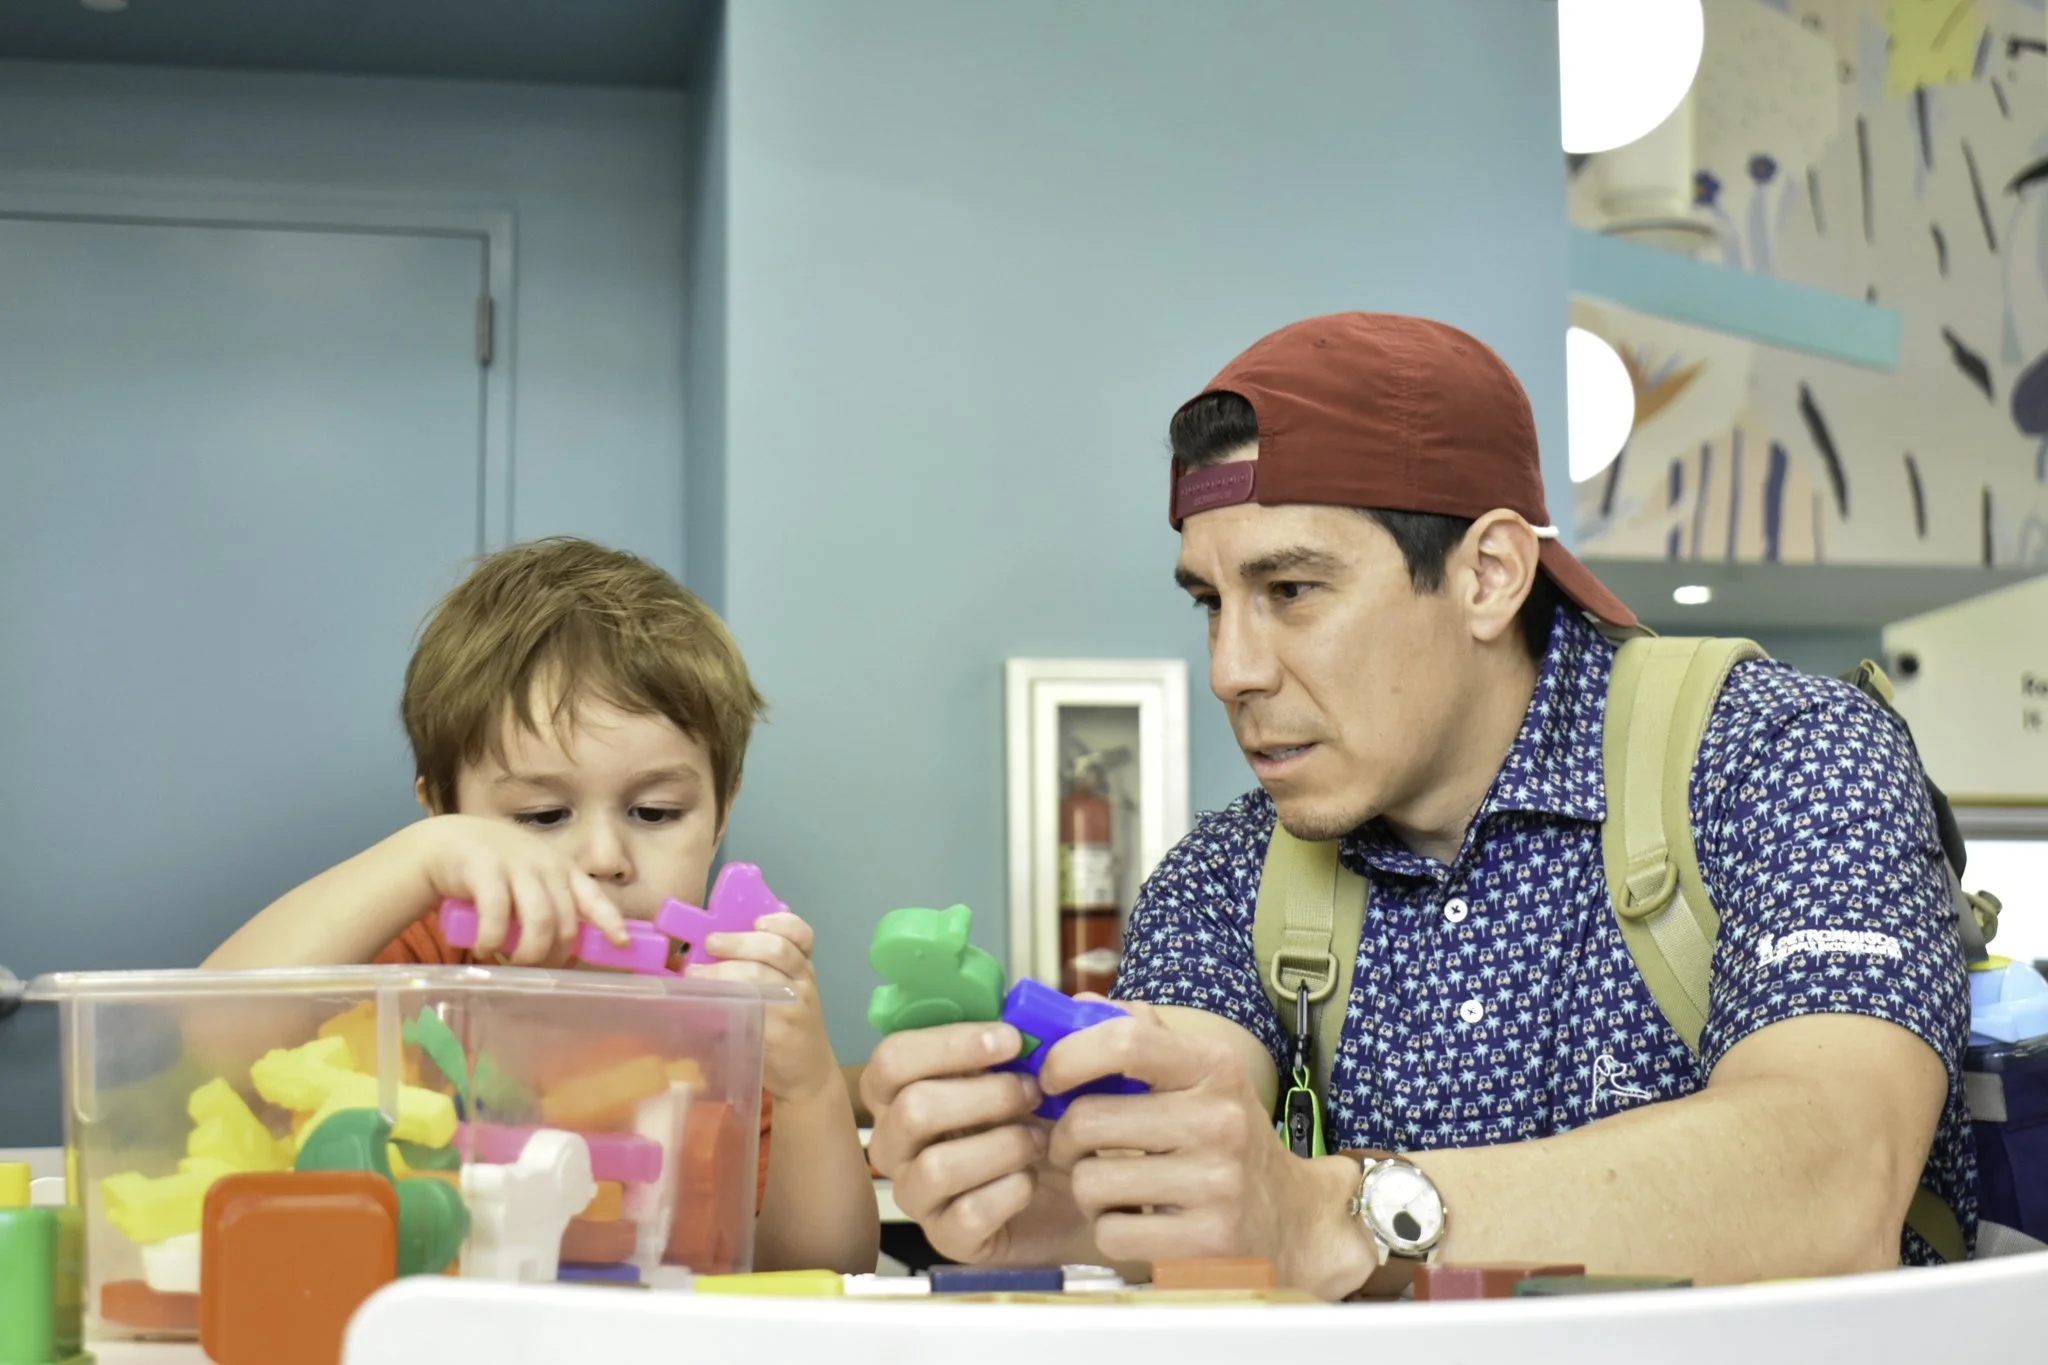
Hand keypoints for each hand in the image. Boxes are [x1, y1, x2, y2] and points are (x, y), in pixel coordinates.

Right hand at [400, 815, 627, 967]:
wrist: (445, 842)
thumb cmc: (495, 871)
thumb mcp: (530, 883)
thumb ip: (551, 907)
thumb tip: (571, 952)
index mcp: (563, 871)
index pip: (595, 897)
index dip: (610, 921)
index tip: (621, 944)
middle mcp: (545, 865)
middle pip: (566, 923)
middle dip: (554, 956)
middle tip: (535, 969)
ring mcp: (516, 864)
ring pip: (540, 922)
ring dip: (528, 953)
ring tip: (510, 962)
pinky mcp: (484, 869)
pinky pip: (498, 916)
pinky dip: (493, 941)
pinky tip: (483, 948)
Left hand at [690, 912, 839, 1104]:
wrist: (808, 1072)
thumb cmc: (790, 1026)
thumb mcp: (788, 991)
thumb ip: (763, 968)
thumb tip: (710, 948)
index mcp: (802, 967)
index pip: (802, 934)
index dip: (780, 922)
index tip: (756, 921)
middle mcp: (802, 982)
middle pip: (776, 950)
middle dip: (739, 942)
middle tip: (710, 943)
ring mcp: (791, 1007)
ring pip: (760, 977)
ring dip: (723, 971)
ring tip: (695, 973)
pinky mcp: (776, 1034)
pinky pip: (749, 1010)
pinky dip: (724, 1002)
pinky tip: (705, 1001)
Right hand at [862, 1023, 1085, 1265]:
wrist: (1072, 1192)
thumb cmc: (1038, 1120)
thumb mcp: (1036, 1066)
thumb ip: (1036, 1031)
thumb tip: (1046, 1005)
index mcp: (902, 1091)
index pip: (893, 1058)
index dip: (951, 1044)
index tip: (1010, 1040)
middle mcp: (896, 1143)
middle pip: (913, 1109)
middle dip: (986, 1095)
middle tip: (1032, 1091)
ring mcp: (917, 1195)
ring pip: (939, 1166)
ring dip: (1003, 1144)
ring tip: (1038, 1138)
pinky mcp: (948, 1239)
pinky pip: (969, 1215)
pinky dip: (1011, 1191)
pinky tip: (1031, 1180)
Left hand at [1039, 1001, 1342, 1287]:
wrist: (1290, 1217)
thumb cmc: (1225, 1137)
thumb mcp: (1199, 1075)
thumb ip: (1140, 1035)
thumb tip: (1077, 1004)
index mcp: (1213, 1066)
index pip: (1124, 1040)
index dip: (1068, 1057)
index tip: (1051, 1080)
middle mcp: (1219, 1120)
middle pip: (1088, 1120)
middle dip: (1064, 1138)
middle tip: (1075, 1147)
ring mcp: (1217, 1183)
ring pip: (1090, 1182)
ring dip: (1086, 1189)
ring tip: (1114, 1187)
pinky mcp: (1206, 1241)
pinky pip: (1111, 1233)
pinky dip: (1109, 1230)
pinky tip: (1136, 1221)